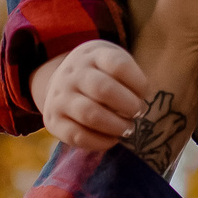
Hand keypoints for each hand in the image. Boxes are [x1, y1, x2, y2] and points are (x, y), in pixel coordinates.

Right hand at [37, 40, 154, 152]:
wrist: (60, 81)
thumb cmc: (99, 73)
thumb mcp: (111, 62)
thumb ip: (128, 78)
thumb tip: (141, 105)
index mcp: (92, 55)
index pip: (118, 64)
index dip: (138, 82)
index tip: (144, 93)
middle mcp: (72, 74)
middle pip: (103, 89)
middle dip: (128, 105)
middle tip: (138, 113)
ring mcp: (60, 97)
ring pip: (89, 114)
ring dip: (116, 126)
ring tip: (127, 128)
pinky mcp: (53, 121)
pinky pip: (77, 135)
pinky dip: (100, 142)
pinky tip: (112, 139)